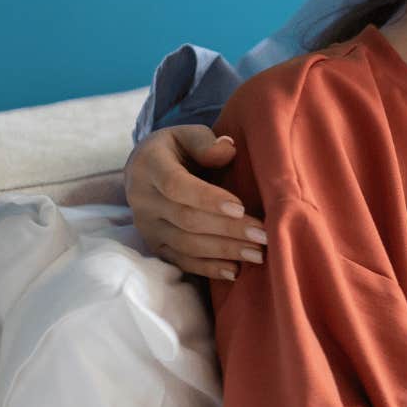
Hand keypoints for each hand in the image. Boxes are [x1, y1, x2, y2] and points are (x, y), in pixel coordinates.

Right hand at [125, 125, 266, 280]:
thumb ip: (206, 142)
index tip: (240, 207)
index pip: (176, 185)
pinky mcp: (155, 245)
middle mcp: (142, 199)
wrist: (146, 170)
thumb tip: (228, 151)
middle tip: (263, 236)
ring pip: (185, 245)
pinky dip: (207, 269)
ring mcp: (146, 226)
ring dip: (224, 251)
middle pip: (186, 219)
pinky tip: (234, 271)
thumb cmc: (178, 148)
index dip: (208, 198)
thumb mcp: (188, 134)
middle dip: (228, 229)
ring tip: (257, 254)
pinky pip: (180, 262)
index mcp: (149, 165)